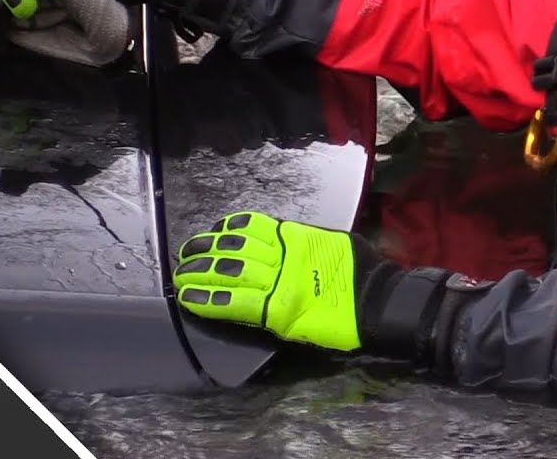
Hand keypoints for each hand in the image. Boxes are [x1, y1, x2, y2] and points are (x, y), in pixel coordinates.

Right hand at [173, 211, 379, 350]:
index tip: (183, 297)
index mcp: (280, 308)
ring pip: (240, 245)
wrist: (377, 299)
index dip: (204, 299)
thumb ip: (267, 315)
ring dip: (211, 247)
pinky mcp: (300, 232)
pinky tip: (222, 229)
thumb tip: (238, 303)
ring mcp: (289, 250)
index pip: (230, 301)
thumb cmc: (340, 325)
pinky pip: (262, 225)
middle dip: (200, 272)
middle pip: (229, 270)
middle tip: (179, 273)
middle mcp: (280, 276)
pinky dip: (238, 225)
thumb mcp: (299, 332)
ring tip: (190, 250)